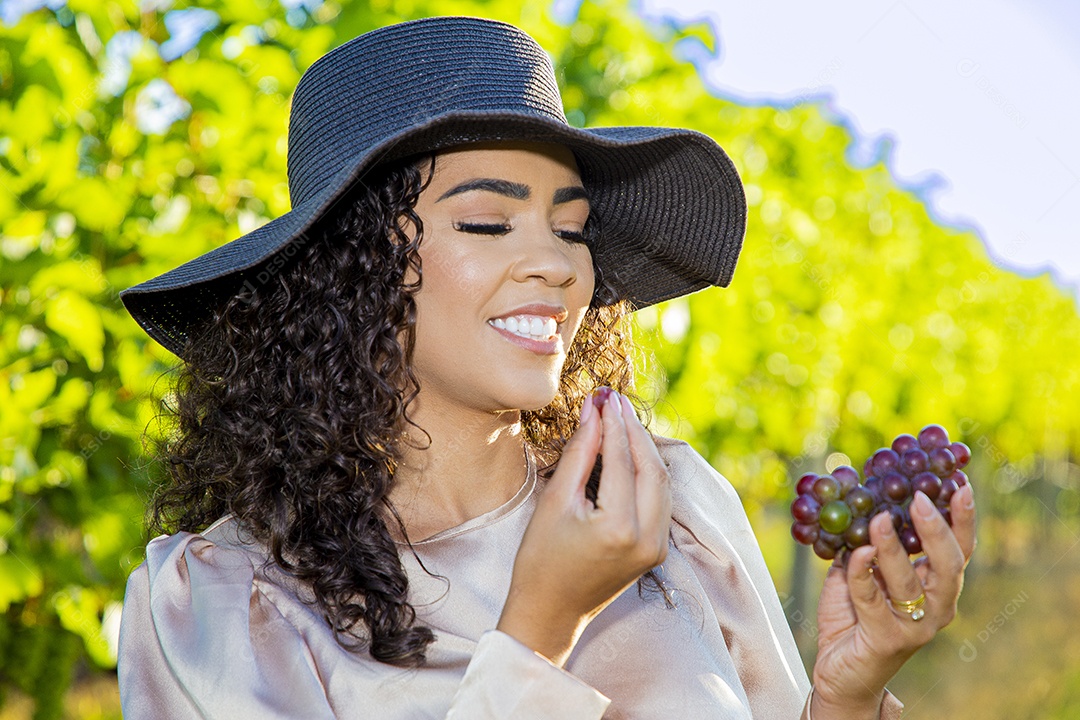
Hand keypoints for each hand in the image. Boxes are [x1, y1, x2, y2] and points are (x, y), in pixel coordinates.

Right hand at [496, 389, 671, 665]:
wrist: (549, 613)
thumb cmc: (540, 560)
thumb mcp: (555, 502)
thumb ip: (580, 453)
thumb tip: (593, 412)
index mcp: (619, 527)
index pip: (622, 460)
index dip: (614, 423)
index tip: (604, 396)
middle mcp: (647, 539)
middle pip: (652, 468)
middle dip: (634, 432)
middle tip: (614, 403)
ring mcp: (657, 548)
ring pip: (662, 483)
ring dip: (643, 450)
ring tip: (620, 421)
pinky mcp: (657, 551)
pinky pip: (660, 500)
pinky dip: (647, 473)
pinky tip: (629, 453)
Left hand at [810, 484, 977, 718]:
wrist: (840, 670)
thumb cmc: (854, 616)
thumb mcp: (861, 571)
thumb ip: (866, 543)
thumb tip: (859, 498)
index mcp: (936, 586)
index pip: (959, 548)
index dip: (963, 518)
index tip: (960, 484)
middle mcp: (936, 607)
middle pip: (948, 564)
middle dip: (936, 529)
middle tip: (919, 499)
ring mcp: (915, 626)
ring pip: (910, 582)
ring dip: (893, 547)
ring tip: (878, 519)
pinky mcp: (888, 640)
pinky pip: (873, 600)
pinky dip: (863, 573)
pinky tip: (858, 552)